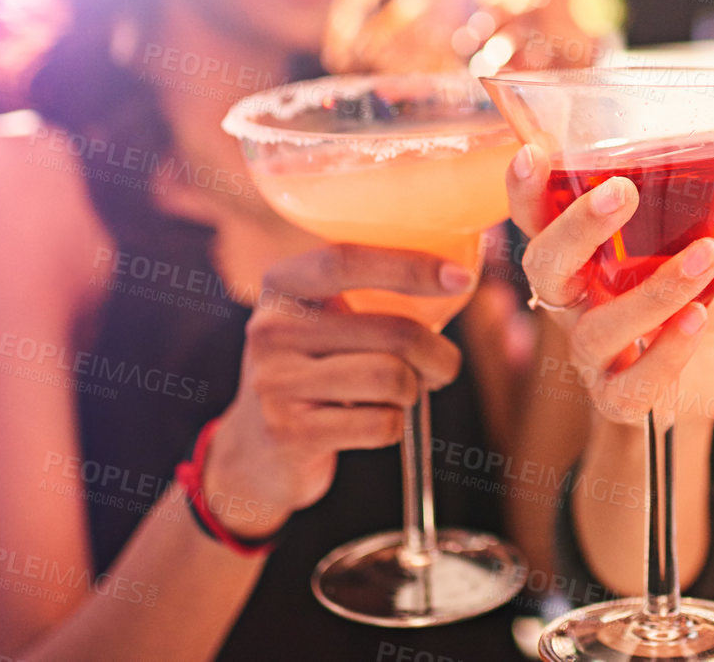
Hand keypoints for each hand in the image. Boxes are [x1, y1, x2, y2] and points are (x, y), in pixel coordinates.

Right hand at [203, 246, 470, 538]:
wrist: (253, 452)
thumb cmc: (314, 373)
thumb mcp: (321, 321)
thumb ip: (370, 295)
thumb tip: (457, 279)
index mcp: (282, 286)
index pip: (346, 262)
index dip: (409, 266)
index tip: (460, 279)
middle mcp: (271, 329)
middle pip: (392, 331)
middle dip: (437, 353)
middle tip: (442, 366)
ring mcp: (275, 383)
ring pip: (392, 377)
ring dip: (416, 390)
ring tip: (404, 393)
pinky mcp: (290, 434)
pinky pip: (381, 423)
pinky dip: (395, 425)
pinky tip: (376, 421)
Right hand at [505, 144, 713, 428]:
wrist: (681, 399)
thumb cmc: (674, 308)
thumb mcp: (679, 255)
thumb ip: (691, 217)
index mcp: (576, 260)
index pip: (536, 220)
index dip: (525, 190)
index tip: (534, 153)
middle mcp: (570, 305)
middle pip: (547, 266)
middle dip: (578, 227)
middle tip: (622, 191)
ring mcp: (589, 355)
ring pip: (599, 328)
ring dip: (654, 290)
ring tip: (705, 254)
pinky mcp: (617, 399)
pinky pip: (634, 384)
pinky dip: (668, 352)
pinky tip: (697, 318)